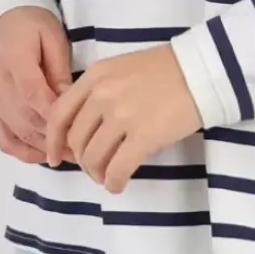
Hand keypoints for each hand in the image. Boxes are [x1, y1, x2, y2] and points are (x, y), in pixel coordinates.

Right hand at [0, 6, 76, 164]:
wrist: (6, 18)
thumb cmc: (34, 24)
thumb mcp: (53, 37)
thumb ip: (59, 70)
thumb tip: (69, 102)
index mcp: (13, 59)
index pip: (33, 94)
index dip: (54, 115)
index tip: (78, 128)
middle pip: (26, 118)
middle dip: (54, 136)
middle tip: (82, 148)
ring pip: (16, 133)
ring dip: (43, 148)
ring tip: (69, 155)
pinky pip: (4, 138)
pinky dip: (23, 151)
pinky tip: (44, 154)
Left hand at [45, 44, 201, 191]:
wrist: (201, 70)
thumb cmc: (164, 68)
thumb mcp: (121, 68)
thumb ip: (99, 91)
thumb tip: (84, 128)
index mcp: (95, 76)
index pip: (59, 113)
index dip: (53, 140)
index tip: (55, 156)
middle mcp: (103, 94)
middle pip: (76, 140)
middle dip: (82, 161)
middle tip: (94, 168)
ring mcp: (122, 115)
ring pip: (94, 158)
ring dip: (97, 174)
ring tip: (108, 176)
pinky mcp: (144, 136)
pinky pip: (117, 169)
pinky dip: (114, 183)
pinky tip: (119, 184)